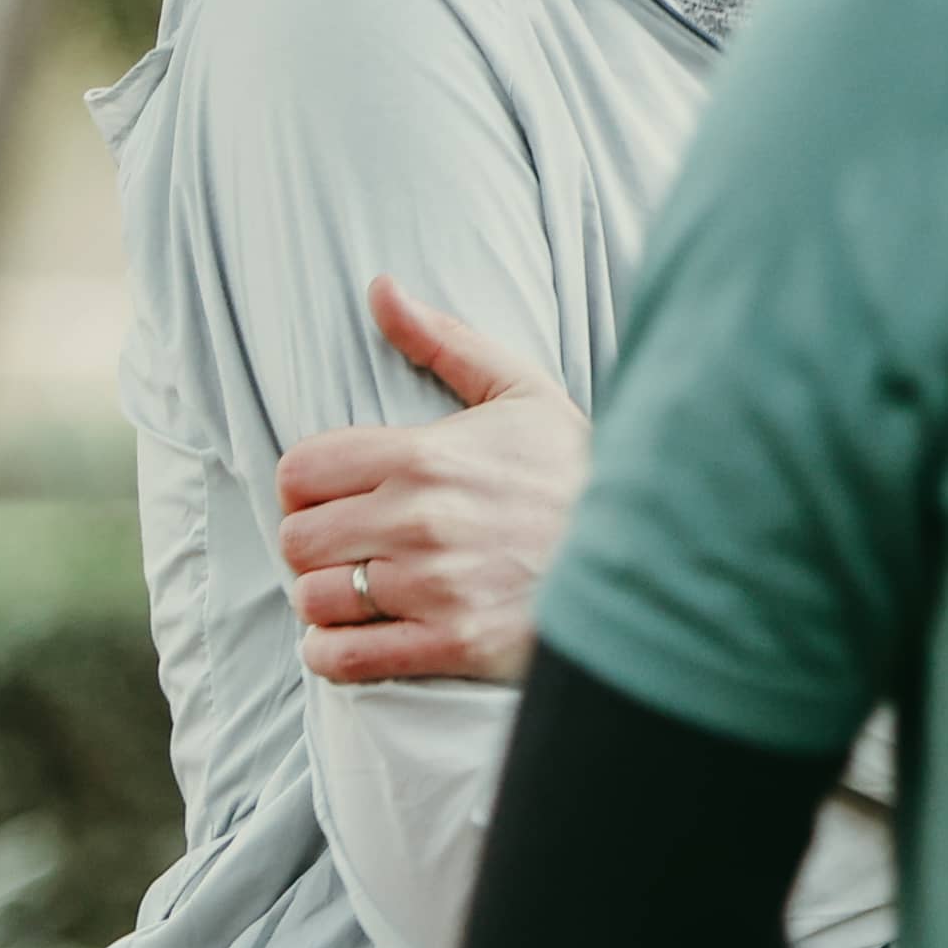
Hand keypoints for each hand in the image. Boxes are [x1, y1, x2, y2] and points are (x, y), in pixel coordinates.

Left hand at [275, 275, 591, 685]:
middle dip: (313, 544)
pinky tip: (352, 639)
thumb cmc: (578, 472)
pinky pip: (346, 658)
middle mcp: (418, 520)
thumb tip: (381, 288)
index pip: (300, 470)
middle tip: (346, 549)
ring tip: (356, 594)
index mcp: (423, 455)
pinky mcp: (451, 644)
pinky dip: (332, 654)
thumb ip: (444, 341)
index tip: (331, 499)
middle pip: (296, 538)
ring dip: (325, 600)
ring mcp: (432, 586)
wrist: (650, 551)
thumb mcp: (521, 392)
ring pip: (315, 598)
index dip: (304, 487)